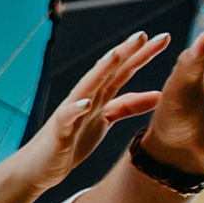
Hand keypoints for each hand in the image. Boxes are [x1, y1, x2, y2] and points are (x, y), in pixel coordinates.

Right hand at [12, 29, 173, 186]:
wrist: (39, 167)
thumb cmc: (71, 141)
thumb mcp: (105, 121)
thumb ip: (128, 106)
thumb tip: (160, 95)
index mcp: (99, 96)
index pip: (123, 70)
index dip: (142, 54)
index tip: (164, 38)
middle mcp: (86, 98)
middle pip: (107, 71)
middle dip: (125, 52)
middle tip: (144, 35)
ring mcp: (71, 113)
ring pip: (87, 87)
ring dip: (100, 71)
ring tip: (115, 56)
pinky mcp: (59, 131)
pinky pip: (66, 118)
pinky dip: (75, 109)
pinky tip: (86, 102)